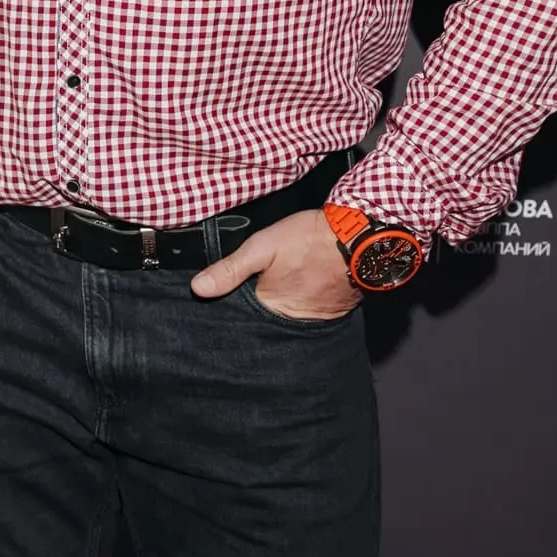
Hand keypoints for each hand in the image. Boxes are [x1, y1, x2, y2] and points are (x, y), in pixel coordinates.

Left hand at [190, 208, 359, 320]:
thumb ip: (230, 269)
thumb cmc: (309, 239)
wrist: (359, 235)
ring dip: (280, 310)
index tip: (221, 303)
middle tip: (253, 293)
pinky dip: (302, 306)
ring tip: (278, 292)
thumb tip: (197, 288)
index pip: (243, 318)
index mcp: (270, 308)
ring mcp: (315, 319)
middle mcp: (292, 321)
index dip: (232, 309)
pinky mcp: (333, 312)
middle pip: (265, 321)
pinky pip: (309, 315)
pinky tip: (298, 292)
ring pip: (287, 319)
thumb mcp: (262, 247)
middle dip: (256, 313)